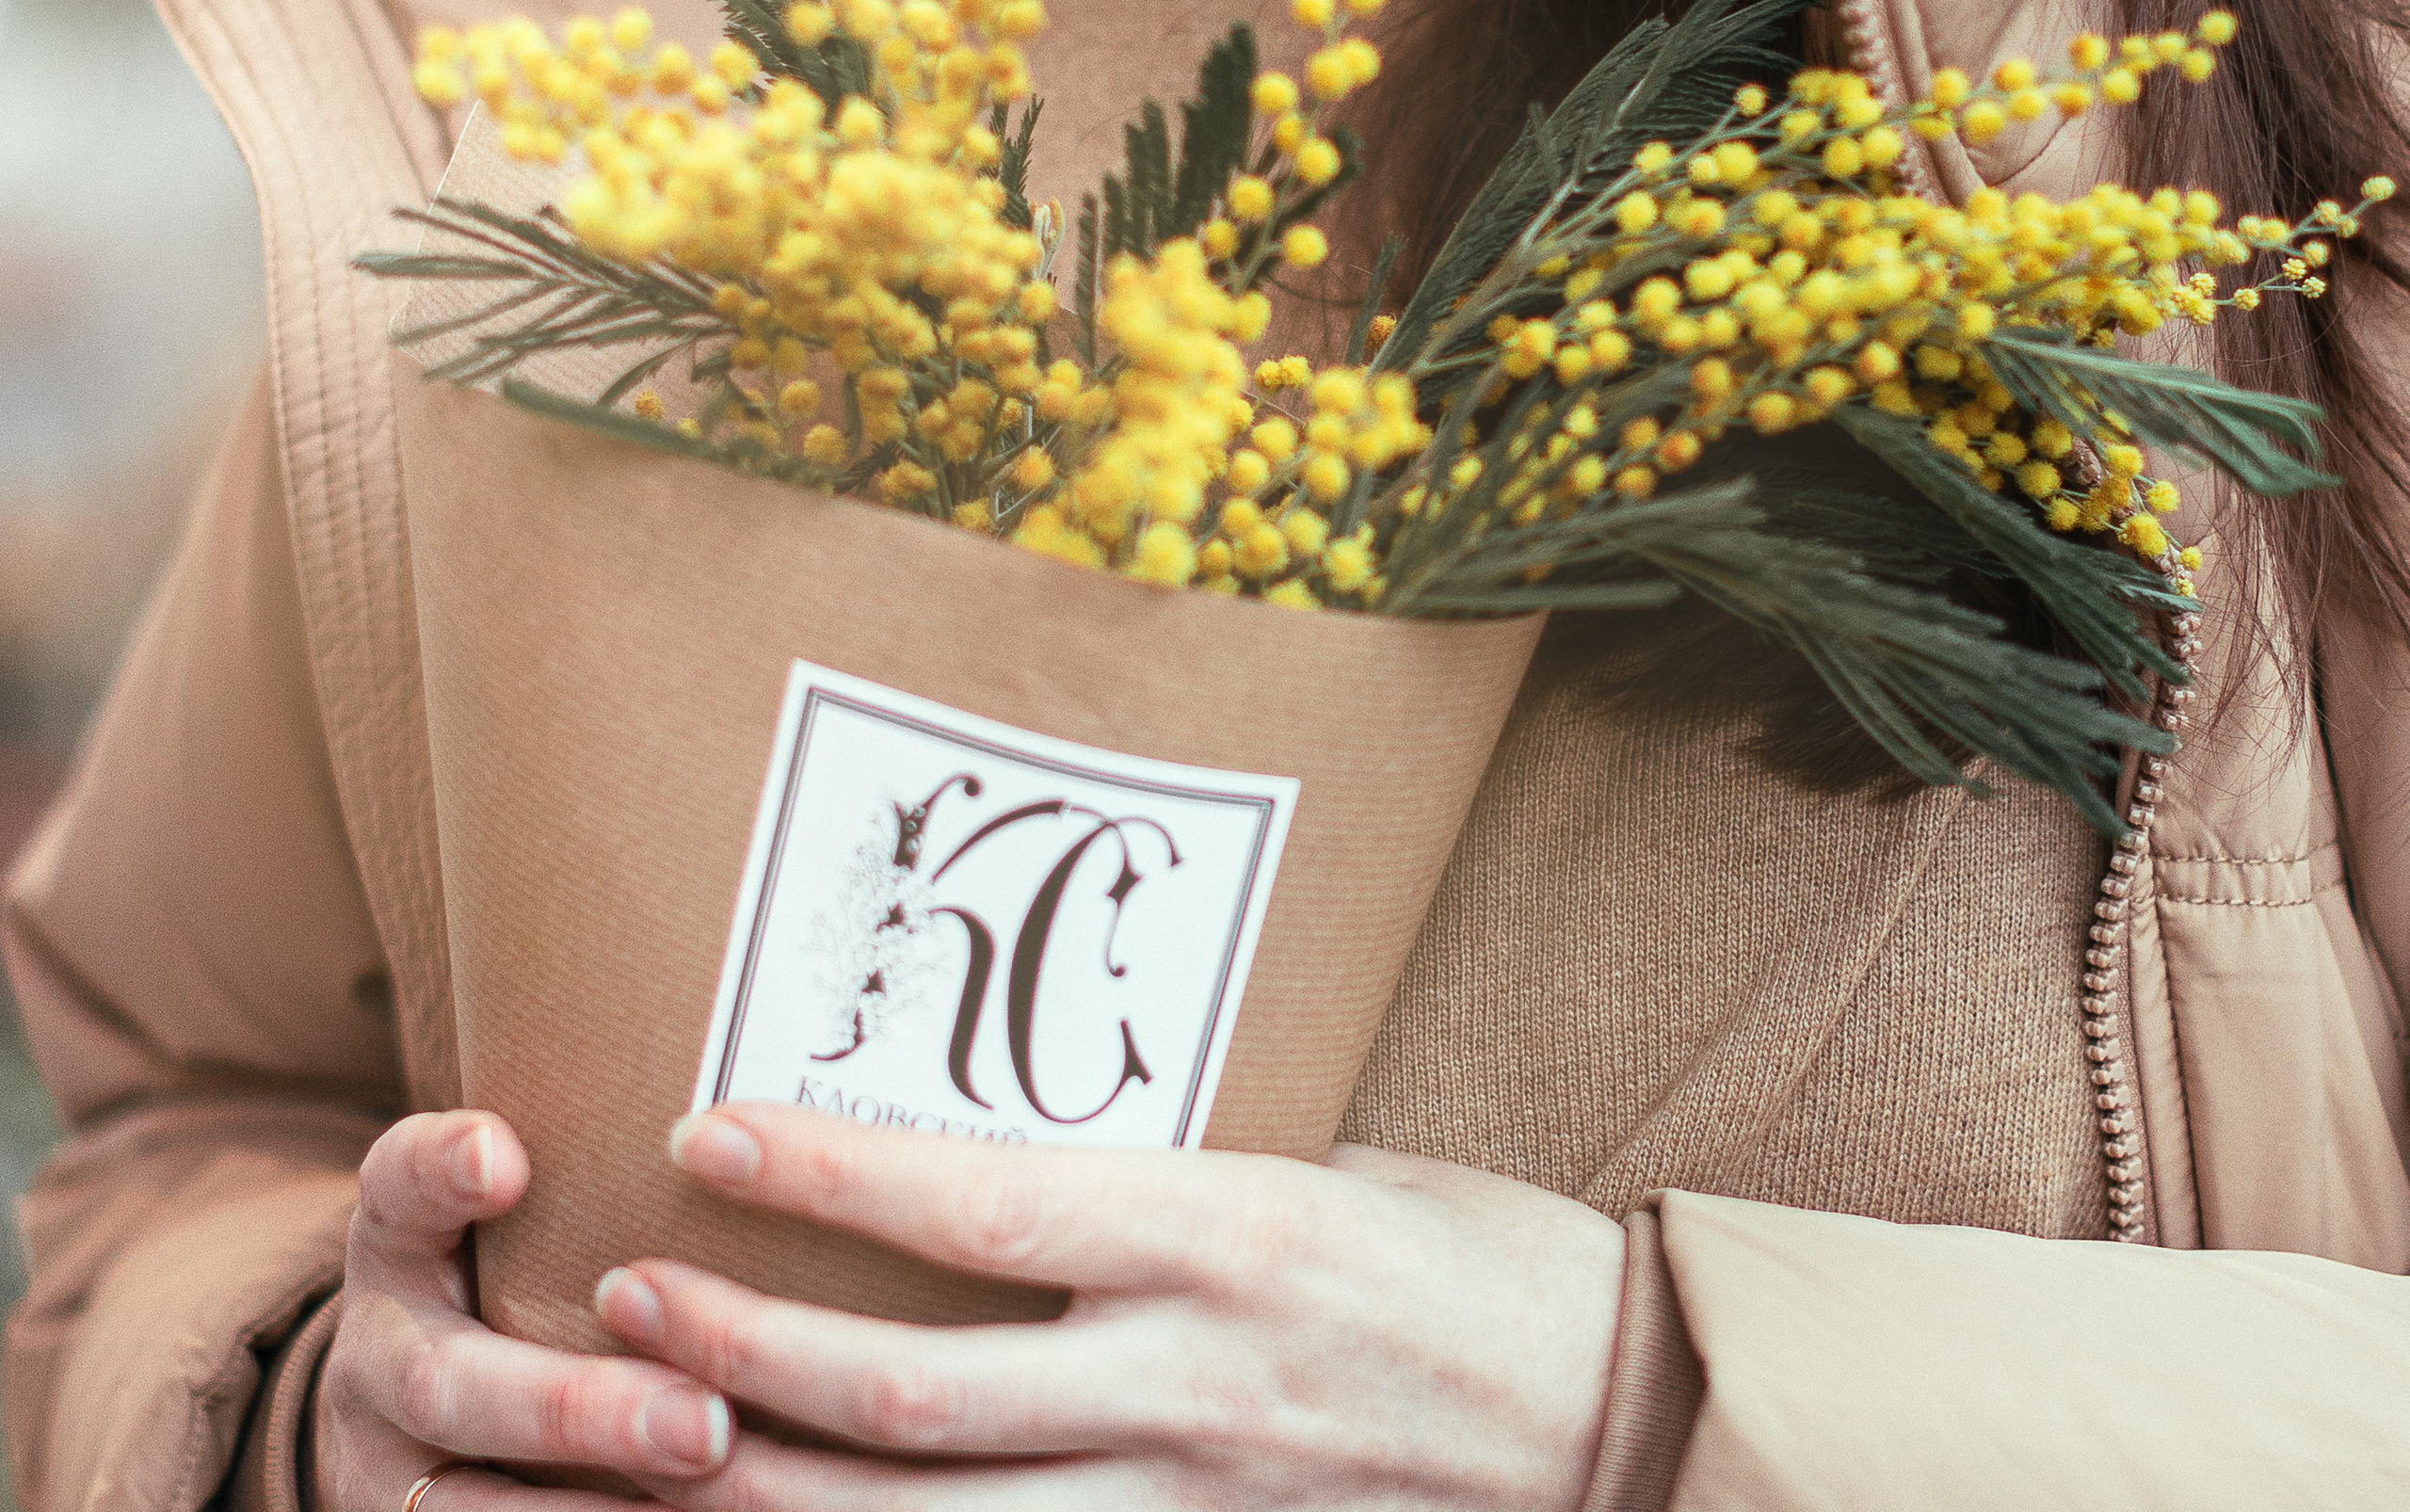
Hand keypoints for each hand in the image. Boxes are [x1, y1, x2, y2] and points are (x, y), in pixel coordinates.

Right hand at [313, 1107, 736, 1506]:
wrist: (423, 1417)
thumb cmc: (517, 1275)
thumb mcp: (517, 1214)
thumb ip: (584, 1172)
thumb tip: (739, 1123)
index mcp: (398, 1243)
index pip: (397, 1186)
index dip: (439, 1170)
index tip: (503, 1153)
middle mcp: (375, 1359)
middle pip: (450, 1385)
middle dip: (579, 1408)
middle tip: (704, 1420)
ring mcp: (383, 1471)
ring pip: (467, 1508)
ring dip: (592, 1509)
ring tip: (709, 1474)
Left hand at [590, 1104, 1623, 1506]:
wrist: (1615, 1421)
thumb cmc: (1474, 1256)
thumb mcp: (1325, 1159)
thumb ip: (1165, 1171)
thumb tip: (1008, 1129)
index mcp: (1223, 1239)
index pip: (981, 1207)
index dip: (827, 1174)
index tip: (704, 1129)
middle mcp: (1187, 1385)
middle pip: (911, 1395)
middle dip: (741, 1356)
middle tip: (618, 1298)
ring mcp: (1191, 1503)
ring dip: (767, 1495)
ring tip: (642, 1450)